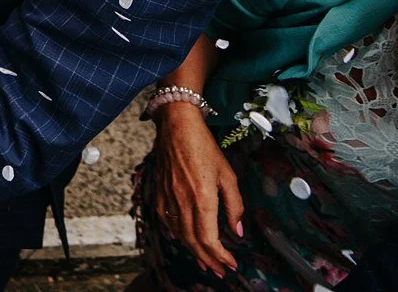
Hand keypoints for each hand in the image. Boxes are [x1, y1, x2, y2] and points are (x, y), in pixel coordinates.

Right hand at [150, 106, 243, 277]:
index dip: (221, 256)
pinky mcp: (159, 193)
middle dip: (209, 260)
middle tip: (220, 270)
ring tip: (205, 261)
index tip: (231, 264)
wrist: (176, 127)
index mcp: (202, 199)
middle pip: (194, 242)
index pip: (209, 240)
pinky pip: (166, 221)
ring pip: (179, 235)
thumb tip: (237, 231)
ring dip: (193, 251)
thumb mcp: (228, 175)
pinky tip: (183, 239)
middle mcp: (182, 202)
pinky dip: (176, 235)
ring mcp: (167, 198)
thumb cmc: (204, 147)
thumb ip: (235, 206)